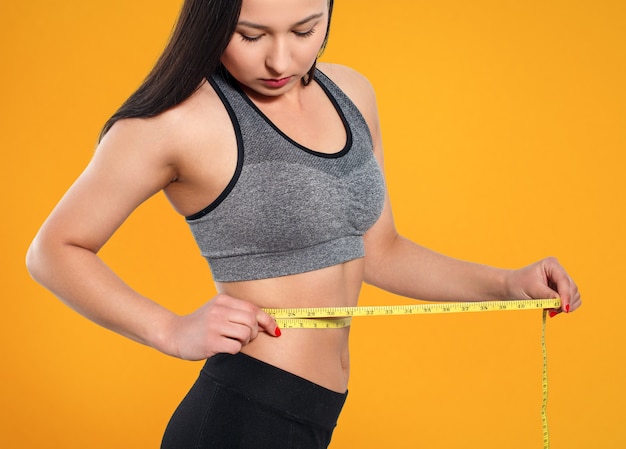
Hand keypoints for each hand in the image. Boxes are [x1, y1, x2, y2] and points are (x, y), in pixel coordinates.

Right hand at [159, 294, 280, 359]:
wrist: (174, 334)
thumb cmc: (201, 324)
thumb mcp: (217, 309)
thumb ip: (238, 311)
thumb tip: (266, 322)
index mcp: (223, 300)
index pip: (253, 308)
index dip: (268, 321)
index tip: (275, 330)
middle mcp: (219, 310)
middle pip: (252, 321)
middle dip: (255, 333)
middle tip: (246, 338)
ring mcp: (214, 326)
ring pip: (246, 334)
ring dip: (245, 342)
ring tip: (235, 342)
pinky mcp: (211, 342)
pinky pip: (235, 347)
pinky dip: (235, 349)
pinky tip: (225, 347)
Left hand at [505, 257, 580, 316]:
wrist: (511, 287)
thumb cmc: (518, 284)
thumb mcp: (532, 289)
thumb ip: (547, 295)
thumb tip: (560, 302)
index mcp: (552, 264)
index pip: (564, 281)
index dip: (566, 295)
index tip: (564, 308)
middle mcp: (559, 271)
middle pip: (572, 288)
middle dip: (565, 302)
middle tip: (552, 311)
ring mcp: (561, 280)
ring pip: (574, 295)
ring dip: (565, 305)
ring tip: (549, 308)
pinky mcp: (562, 289)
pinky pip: (572, 300)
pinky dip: (564, 306)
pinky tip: (552, 308)